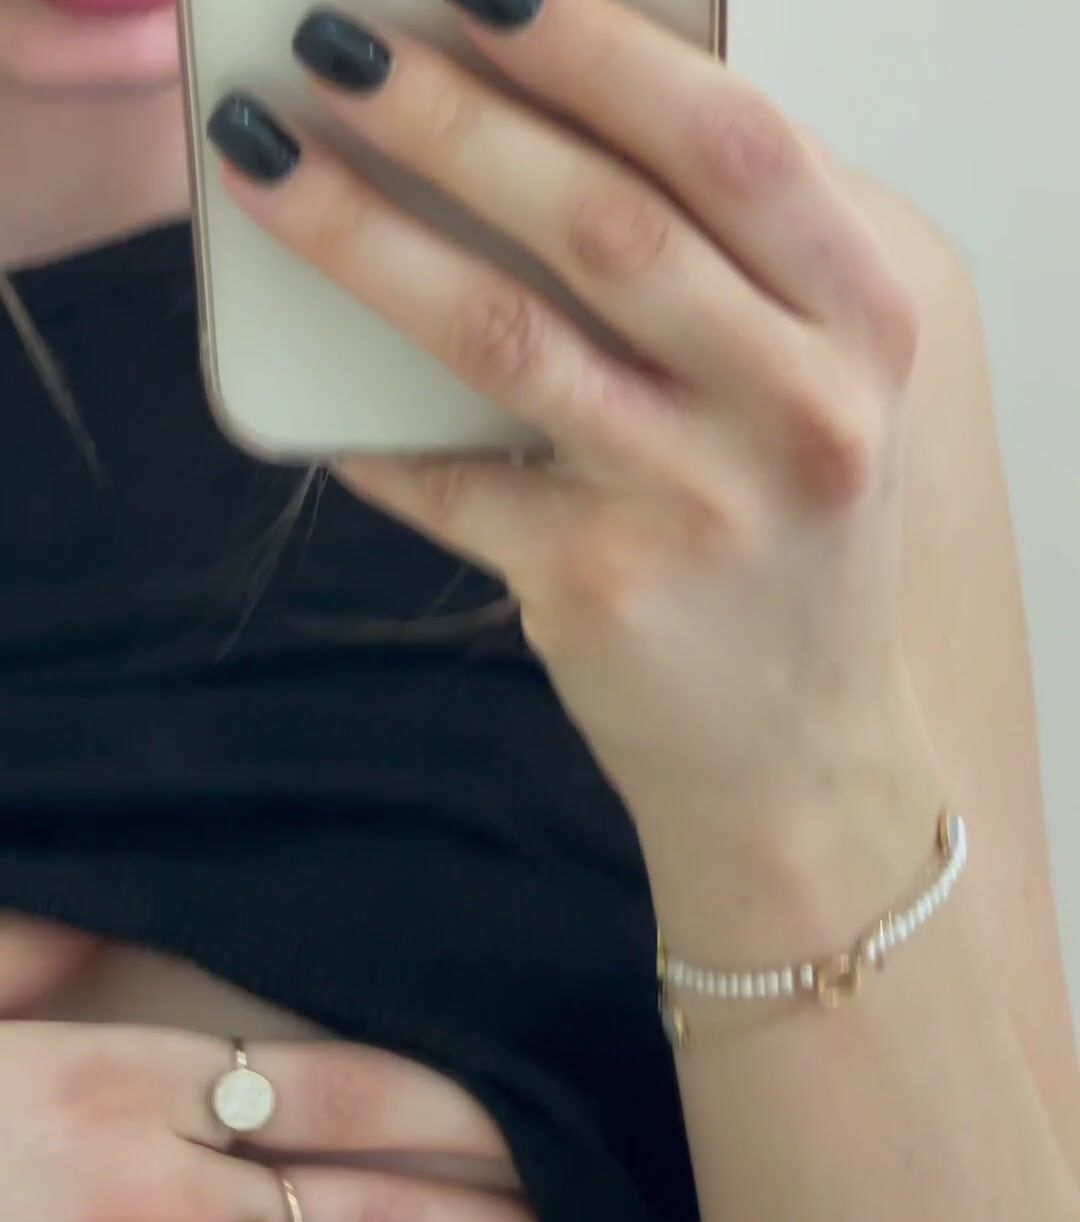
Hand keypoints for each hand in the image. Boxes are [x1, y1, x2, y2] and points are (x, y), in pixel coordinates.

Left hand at [212, 0, 924, 824]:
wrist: (800, 757)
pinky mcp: (602, 591)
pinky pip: (454, 482)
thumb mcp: (815, 388)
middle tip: (332, 43)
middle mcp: (802, 410)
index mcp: (867, 322)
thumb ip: (730, 267)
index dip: (597, 45)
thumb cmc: (792, 548)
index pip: (731, 142)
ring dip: (367, 237)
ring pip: (507, 337)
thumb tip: (537, 128)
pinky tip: (317, 401)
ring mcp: (702, 508)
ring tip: (269, 166)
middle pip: (607, 222)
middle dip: (451, 115)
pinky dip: (372, 433)